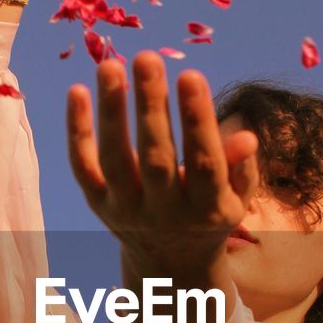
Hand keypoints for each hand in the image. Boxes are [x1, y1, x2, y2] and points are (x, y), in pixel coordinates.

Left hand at [67, 51, 261, 276]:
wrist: (170, 264)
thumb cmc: (210, 212)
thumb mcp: (236, 197)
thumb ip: (241, 167)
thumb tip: (245, 136)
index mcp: (207, 210)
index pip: (204, 163)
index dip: (197, 121)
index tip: (191, 74)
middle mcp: (165, 214)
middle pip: (155, 159)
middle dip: (151, 107)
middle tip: (147, 57)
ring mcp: (126, 211)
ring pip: (115, 160)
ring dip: (111, 112)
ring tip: (110, 65)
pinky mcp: (98, 205)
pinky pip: (82, 168)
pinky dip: (77, 131)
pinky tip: (77, 91)